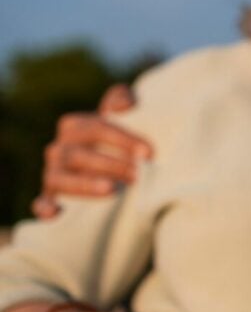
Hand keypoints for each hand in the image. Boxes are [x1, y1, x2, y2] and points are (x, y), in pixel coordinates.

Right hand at [33, 84, 150, 218]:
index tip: (149, 153)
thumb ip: (122, 98)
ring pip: (59, 178)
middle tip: (136, 174)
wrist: (108, 162)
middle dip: (109, 164)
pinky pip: (40, 203)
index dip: (123, 139)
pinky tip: (57, 213)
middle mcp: (59, 148)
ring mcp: (52, 173)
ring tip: (112, 189)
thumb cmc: (118, 137)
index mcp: (74, 126)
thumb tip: (123, 105)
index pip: (97, 128)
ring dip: (85, 184)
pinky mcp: (49, 196)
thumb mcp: (123, 114)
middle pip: (79, 154)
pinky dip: (44, 207)